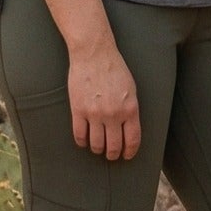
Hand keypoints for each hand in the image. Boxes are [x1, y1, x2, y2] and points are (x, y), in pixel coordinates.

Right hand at [68, 38, 140, 161]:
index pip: (132, 139)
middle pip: (113, 146)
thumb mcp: (131, 89)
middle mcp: (113, 114)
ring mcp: (94, 114)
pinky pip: (79, 135)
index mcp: (130, 109)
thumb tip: (128, 128)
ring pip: (96, 143)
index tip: (127, 156)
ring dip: (98, 149)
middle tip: (111, 155)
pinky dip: (82, 142)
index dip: (130, 151)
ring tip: (98, 148)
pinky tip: (84, 141)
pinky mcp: (78, 110)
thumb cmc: (115, 70)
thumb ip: (130, 110)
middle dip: (113, 154)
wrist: (94, 55)